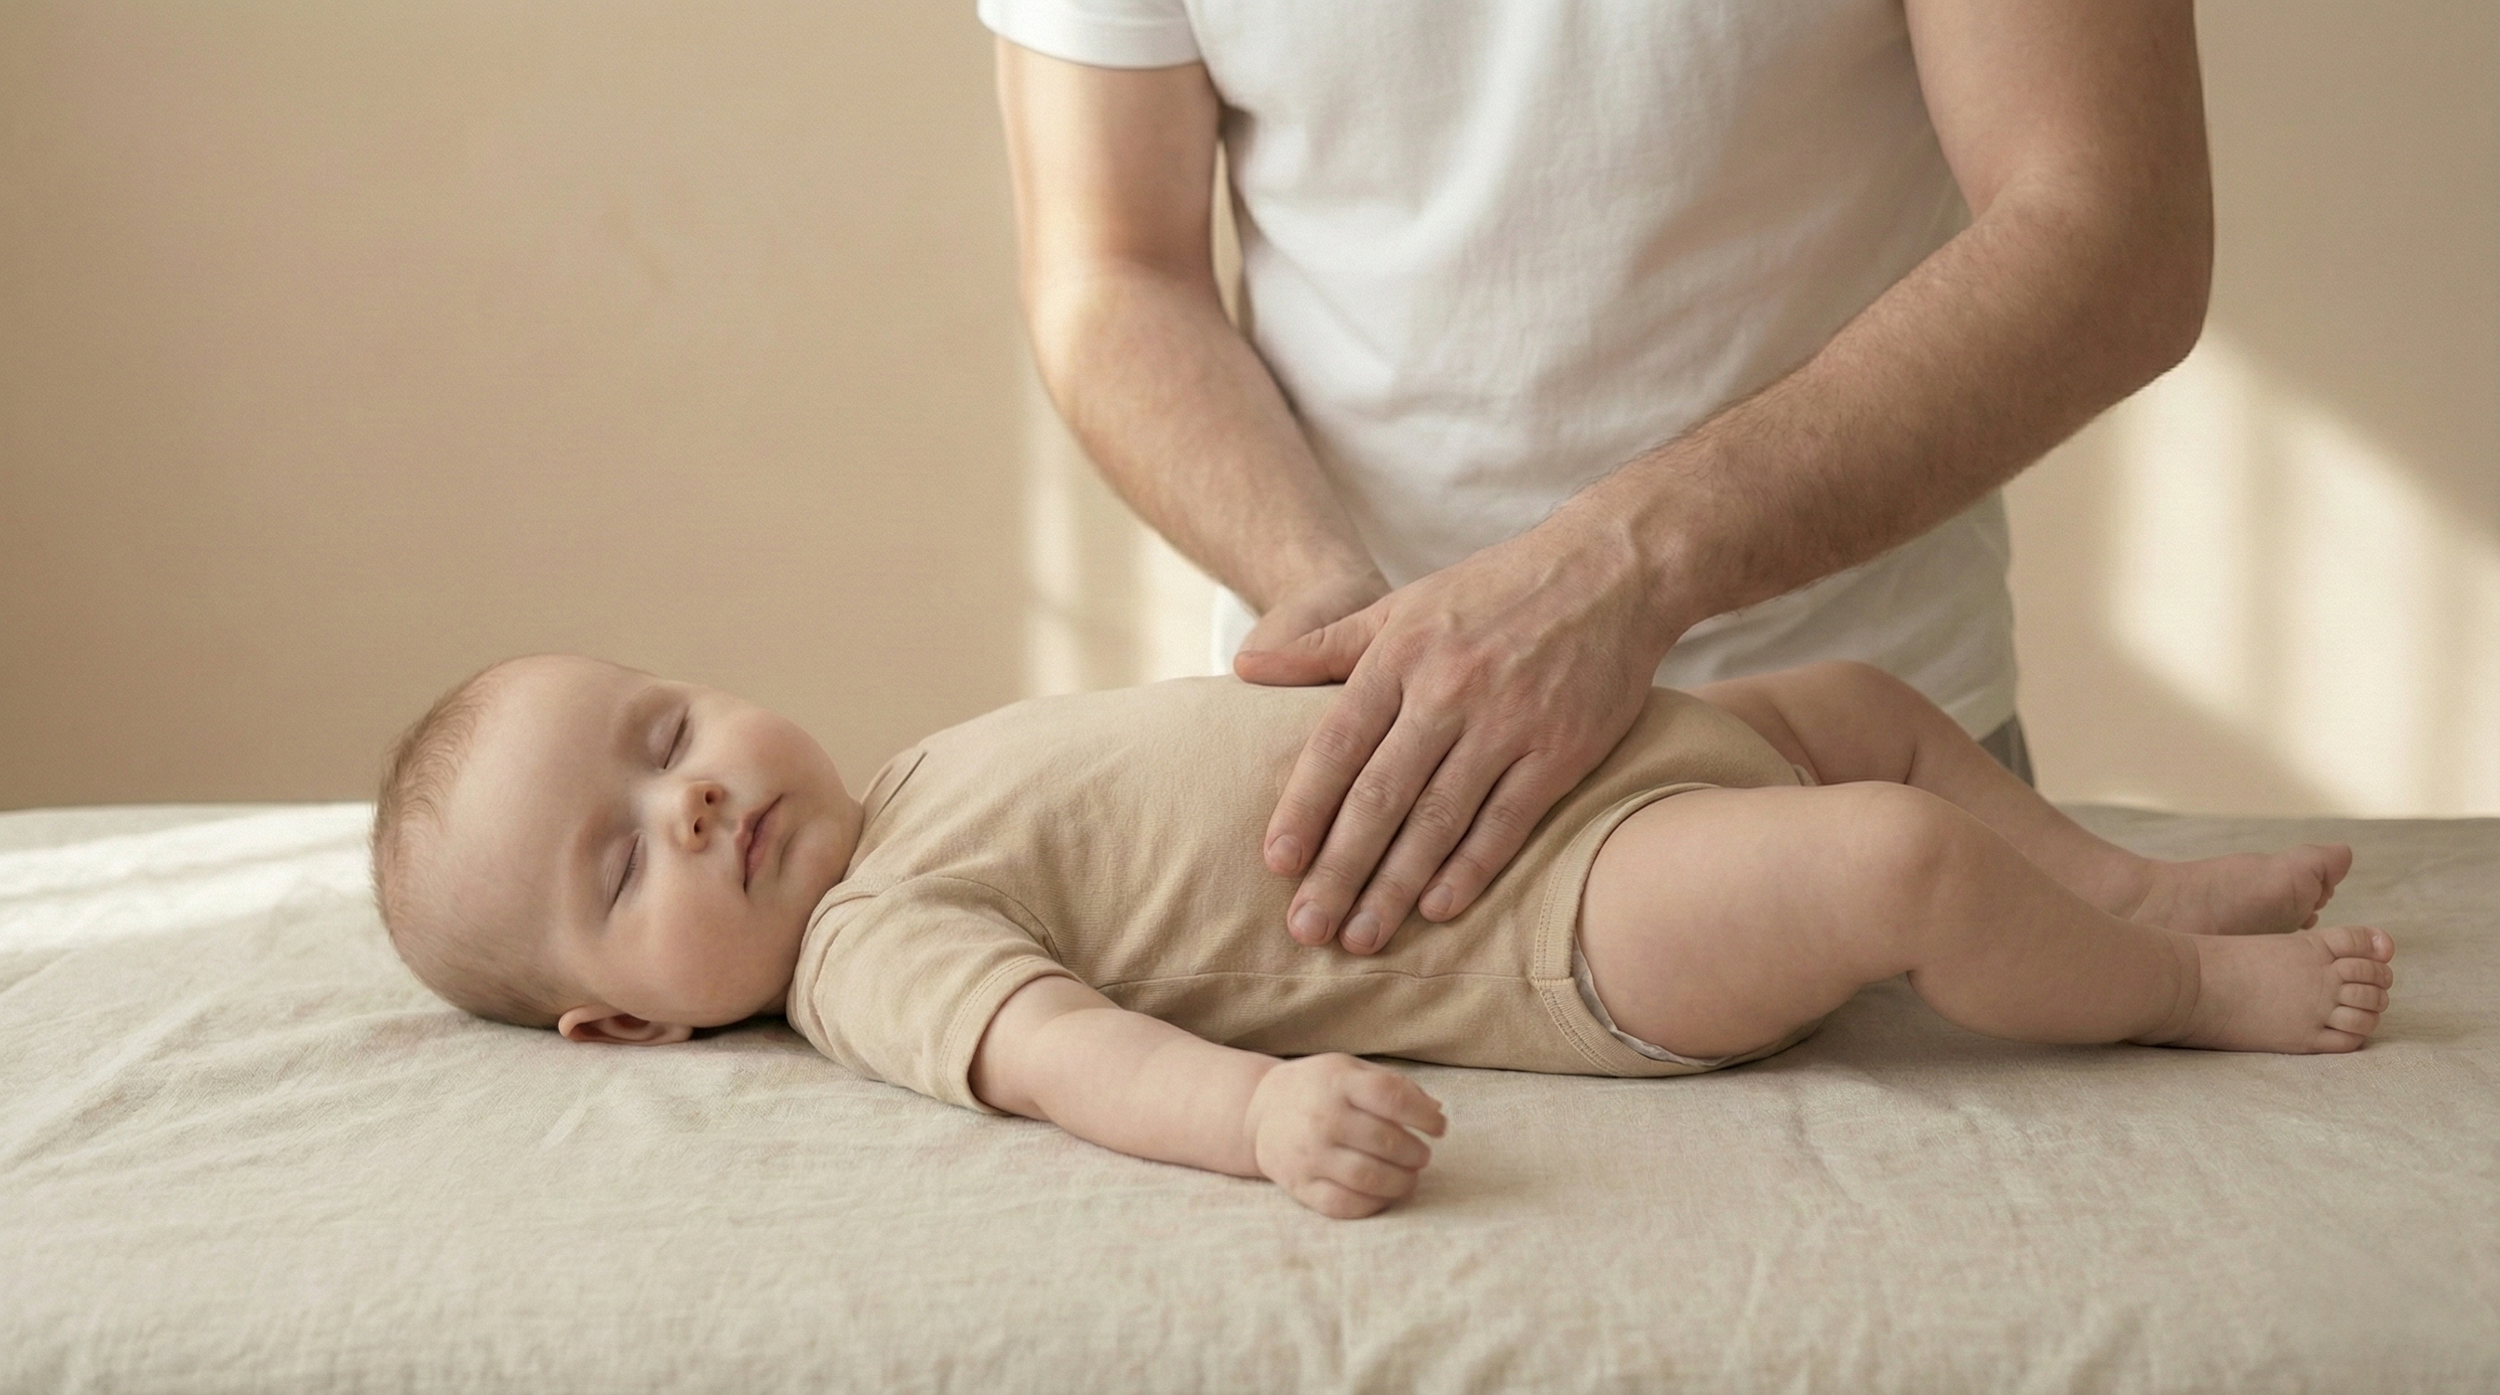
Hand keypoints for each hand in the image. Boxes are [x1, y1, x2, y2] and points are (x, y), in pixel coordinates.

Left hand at [1234, 517, 1678, 953]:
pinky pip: (1507, 821)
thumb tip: (1244, 670)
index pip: (1338, 745)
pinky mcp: (1561, 750)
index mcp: (1401, 656)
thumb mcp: (1401, 604)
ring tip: (1361, 937)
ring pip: (1439, 819)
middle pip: (1381, 795)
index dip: (1305, 808)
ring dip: (1396, 885)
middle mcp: (1449, 692)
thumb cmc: (1493, 591)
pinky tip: (1437, 909)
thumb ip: (1322, 643)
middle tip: (1306, 929)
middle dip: (1339, 868)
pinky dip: (1471, 868)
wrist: (1610, 571)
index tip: (1276, 864)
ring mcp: (1508, 723)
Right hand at [1245, 1054, 1445, 1218]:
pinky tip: (1384, 1193)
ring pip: (1370, 1178)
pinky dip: (1374, 1204)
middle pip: (1386, 1141)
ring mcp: (1309, 1154)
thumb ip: (1392, 1085)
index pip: (1392, 1098)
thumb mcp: (1349, 1070)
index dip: (1424, 1116)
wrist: (1259, 1111)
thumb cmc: (1317, 1088)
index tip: (1438, 1127)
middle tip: (1421, 1155)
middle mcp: (1322, 1118)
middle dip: (1417, 1153)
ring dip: (1402, 1182)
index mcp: (1337, 1082)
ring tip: (1409, 1176)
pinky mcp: (1300, 1185)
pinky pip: (1345, 1204)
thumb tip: (1435, 1111)